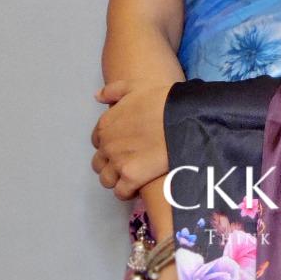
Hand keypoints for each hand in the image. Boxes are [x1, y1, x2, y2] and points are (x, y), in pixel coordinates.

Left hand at [90, 79, 172, 199]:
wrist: (184, 117)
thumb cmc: (163, 101)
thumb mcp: (136, 87)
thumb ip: (113, 91)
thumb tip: (96, 97)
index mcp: (105, 124)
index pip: (98, 142)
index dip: (111, 145)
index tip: (126, 146)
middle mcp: (107, 145)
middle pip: (99, 163)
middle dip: (112, 164)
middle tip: (132, 162)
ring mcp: (118, 162)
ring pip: (106, 180)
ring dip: (117, 179)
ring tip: (135, 176)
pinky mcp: (132, 177)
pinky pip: (121, 192)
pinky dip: (128, 191)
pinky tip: (140, 186)